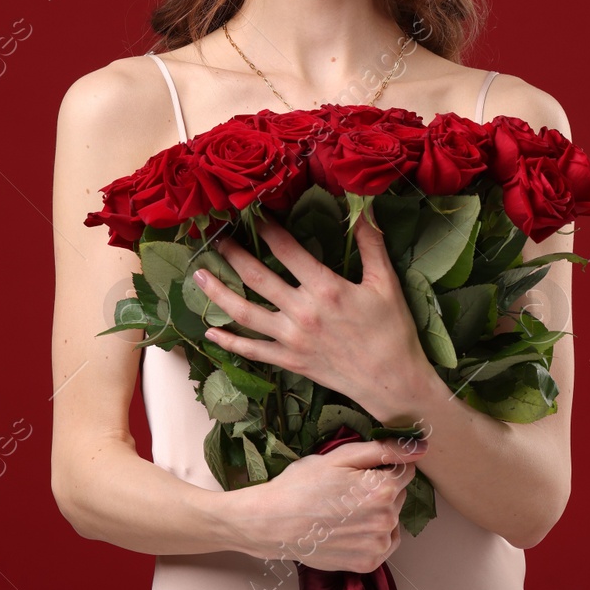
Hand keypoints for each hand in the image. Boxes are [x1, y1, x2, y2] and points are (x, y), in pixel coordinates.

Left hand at [193, 212, 429, 423]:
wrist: (391, 382)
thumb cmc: (392, 330)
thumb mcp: (386, 282)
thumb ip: (371, 244)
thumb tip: (366, 207)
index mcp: (325, 288)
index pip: (287, 249)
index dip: (267, 228)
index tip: (252, 212)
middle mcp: (302, 312)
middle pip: (256, 277)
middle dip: (232, 254)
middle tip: (215, 237)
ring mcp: (291, 339)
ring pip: (244, 313)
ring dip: (217, 293)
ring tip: (198, 275)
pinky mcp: (288, 361)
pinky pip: (251, 350)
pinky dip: (228, 341)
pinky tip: (209, 331)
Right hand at [231, 436, 426, 572]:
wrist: (272, 524)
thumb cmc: (302, 485)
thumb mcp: (340, 457)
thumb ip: (384, 449)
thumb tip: (420, 447)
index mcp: (383, 488)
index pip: (406, 470)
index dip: (383, 467)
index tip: (360, 472)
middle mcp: (387, 519)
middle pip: (398, 495)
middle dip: (380, 490)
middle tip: (346, 491)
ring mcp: (379, 544)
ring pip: (392, 519)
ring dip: (377, 513)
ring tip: (344, 512)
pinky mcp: (369, 563)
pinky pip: (385, 543)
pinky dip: (372, 536)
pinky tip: (348, 529)